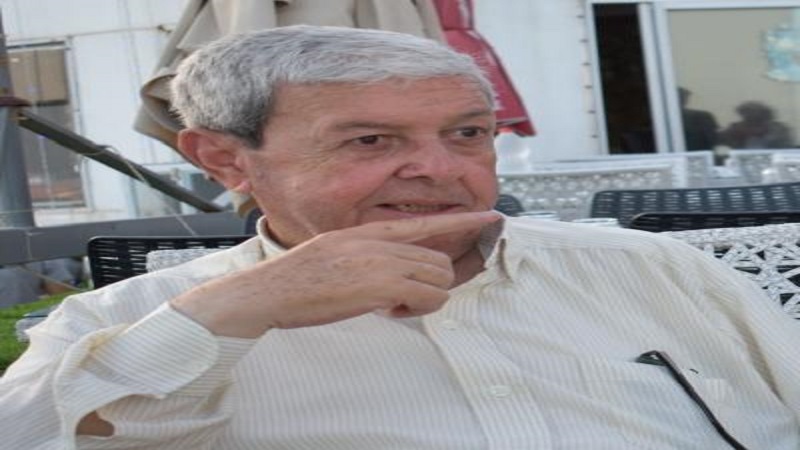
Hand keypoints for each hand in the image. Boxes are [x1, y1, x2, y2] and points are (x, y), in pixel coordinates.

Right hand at [171, 211, 499, 337]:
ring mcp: (379, 262)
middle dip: (430, 283)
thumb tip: (391, 275)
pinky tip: (387, 311)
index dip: (461, 221)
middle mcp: (377, 243)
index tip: (491, 214)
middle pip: (438, 260)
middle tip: (401, 300)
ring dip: (423, 299)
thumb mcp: (332, 254)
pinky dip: (415, 310)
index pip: (422, 222)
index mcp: (366, 233)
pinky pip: (427, 297)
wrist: (266, 292)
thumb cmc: (295, 281)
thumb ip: (365, 256)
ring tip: (392, 306)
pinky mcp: (379, 285)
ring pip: (438, 278)